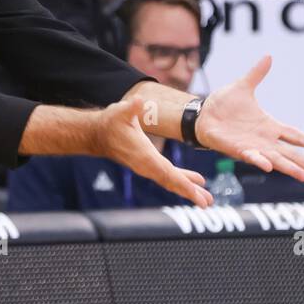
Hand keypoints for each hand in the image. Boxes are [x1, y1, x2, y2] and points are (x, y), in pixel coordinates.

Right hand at [89, 96, 213, 206]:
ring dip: (187, 189)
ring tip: (205, 199)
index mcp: (144, 155)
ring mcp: (147, 167)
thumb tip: (138, 101)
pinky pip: (167, 176)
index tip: (196, 193)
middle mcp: (146, 166)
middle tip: (207, 202)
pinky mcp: (148, 165)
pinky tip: (194, 182)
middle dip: (189, 192)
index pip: (167, 172)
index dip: (183, 182)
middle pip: (171, 182)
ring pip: (170, 181)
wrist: (96, 135)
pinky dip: (181, 181)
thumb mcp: (121, 112)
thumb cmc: (110, 122)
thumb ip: (132, 108)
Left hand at [196, 56, 303, 180]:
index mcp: (269, 125)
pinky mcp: (237, 150)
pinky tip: (270, 167)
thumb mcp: (242, 87)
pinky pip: (251, 157)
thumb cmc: (222, 104)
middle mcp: (264, 139)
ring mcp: (252, 146)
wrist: (201, 114)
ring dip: (289, 167)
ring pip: (275, 159)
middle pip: (291, 153)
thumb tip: (268, 57)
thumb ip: (256, 74)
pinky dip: (260, 162)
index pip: (295, 135)